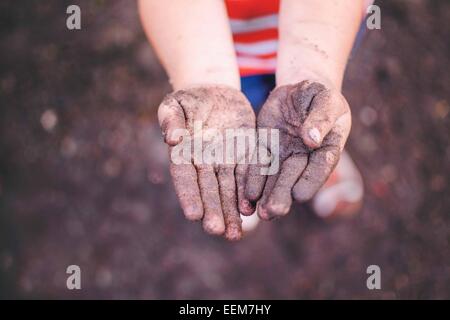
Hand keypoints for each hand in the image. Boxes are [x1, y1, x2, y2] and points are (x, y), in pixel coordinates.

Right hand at [158, 85, 255, 239]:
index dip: (189, 195)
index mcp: (184, 152)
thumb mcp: (176, 104)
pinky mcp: (244, 154)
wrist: (214, 94)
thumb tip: (172, 140)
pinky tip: (251, 210)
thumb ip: (171, 120)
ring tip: (235, 233)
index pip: (185, 177)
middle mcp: (204, 163)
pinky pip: (246, 175)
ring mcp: (224, 161)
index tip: (193, 214)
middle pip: (208, 189)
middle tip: (217, 231)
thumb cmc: (189, 99)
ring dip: (231, 211)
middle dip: (213, 210)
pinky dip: (247, 193)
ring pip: (228, 189)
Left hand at [245, 80, 350, 219]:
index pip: (320, 166)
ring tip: (258, 213)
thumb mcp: (325, 99)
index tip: (300, 195)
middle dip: (282, 195)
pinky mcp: (266, 149)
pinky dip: (252, 180)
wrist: (297, 90)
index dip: (310, 180)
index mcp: (327, 148)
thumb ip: (321, 118)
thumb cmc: (319, 93)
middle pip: (293, 178)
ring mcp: (284, 155)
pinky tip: (246, 195)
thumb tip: (311, 140)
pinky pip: (258, 165)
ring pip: (274, 177)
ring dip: (266, 195)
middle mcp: (305, 157)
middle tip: (273, 212)